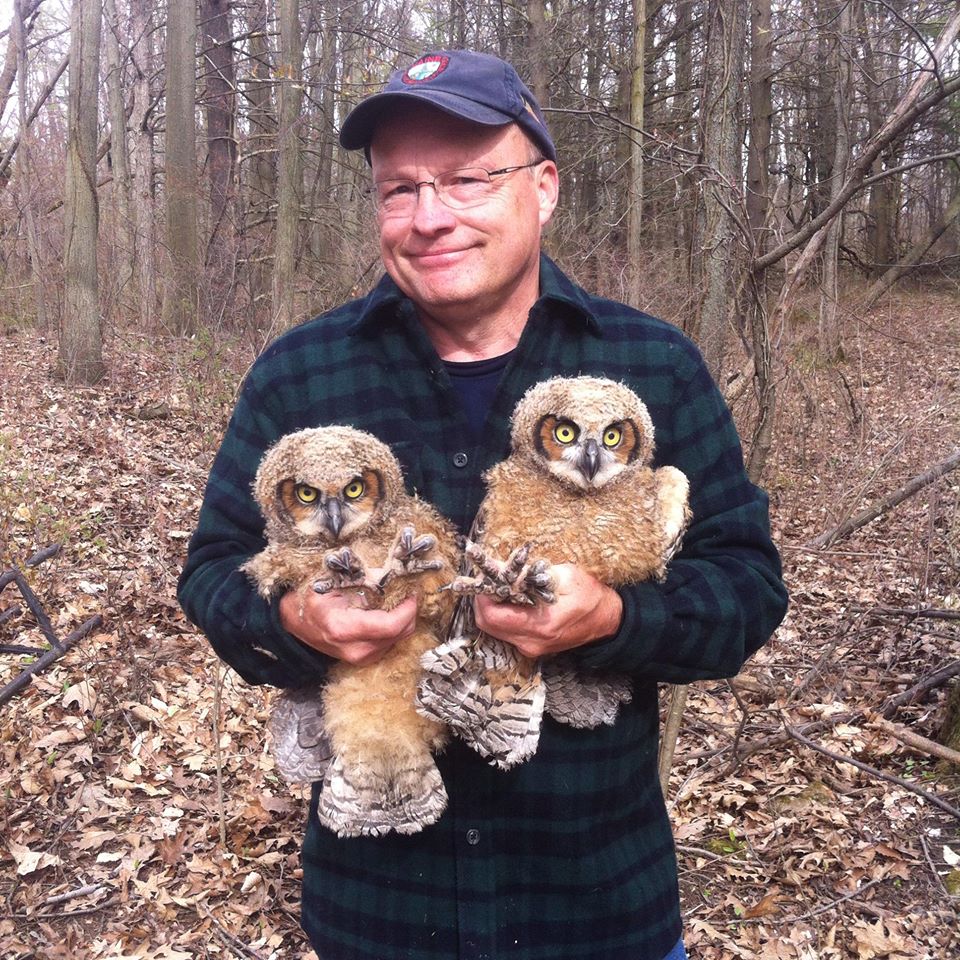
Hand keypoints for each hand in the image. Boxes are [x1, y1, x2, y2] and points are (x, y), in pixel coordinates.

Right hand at [279, 588, 417, 665]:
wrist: (290, 621)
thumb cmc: (307, 598)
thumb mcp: (331, 581)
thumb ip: (363, 578)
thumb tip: (391, 573)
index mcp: (344, 629)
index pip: (392, 625)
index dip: (408, 607)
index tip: (412, 590)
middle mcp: (355, 650)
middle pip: (401, 633)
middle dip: (409, 610)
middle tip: (407, 590)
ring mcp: (359, 658)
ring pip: (399, 638)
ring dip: (403, 618)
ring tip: (396, 598)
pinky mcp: (363, 659)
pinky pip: (390, 642)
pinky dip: (394, 626)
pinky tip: (385, 611)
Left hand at [473, 563, 622, 658]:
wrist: (609, 621)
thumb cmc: (591, 596)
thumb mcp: (566, 576)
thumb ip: (531, 573)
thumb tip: (500, 566)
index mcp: (541, 625)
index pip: (493, 616)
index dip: (481, 595)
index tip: (484, 576)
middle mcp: (531, 642)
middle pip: (487, 624)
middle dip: (482, 600)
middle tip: (487, 578)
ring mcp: (531, 647)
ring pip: (493, 629)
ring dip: (490, 606)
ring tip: (497, 585)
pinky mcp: (532, 645)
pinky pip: (505, 631)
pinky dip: (501, 613)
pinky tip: (509, 597)